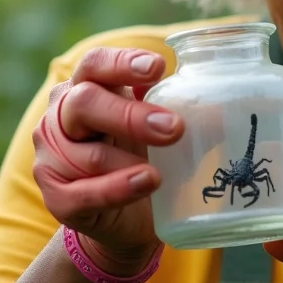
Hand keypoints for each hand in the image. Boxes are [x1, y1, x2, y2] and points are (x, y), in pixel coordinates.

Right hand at [32, 47, 183, 272]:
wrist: (128, 219)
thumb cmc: (145, 156)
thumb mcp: (165, 130)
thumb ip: (187, 111)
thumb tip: (229, 105)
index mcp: (89, 89)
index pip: (95, 64)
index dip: (122, 63)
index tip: (157, 67)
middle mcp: (62, 119)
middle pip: (84, 102)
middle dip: (130, 114)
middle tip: (174, 127)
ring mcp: (53, 159)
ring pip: (85, 153)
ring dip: (126, 160)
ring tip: (161, 170)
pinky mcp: (57, 199)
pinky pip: (82, 193)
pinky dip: (117, 189)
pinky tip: (146, 182)